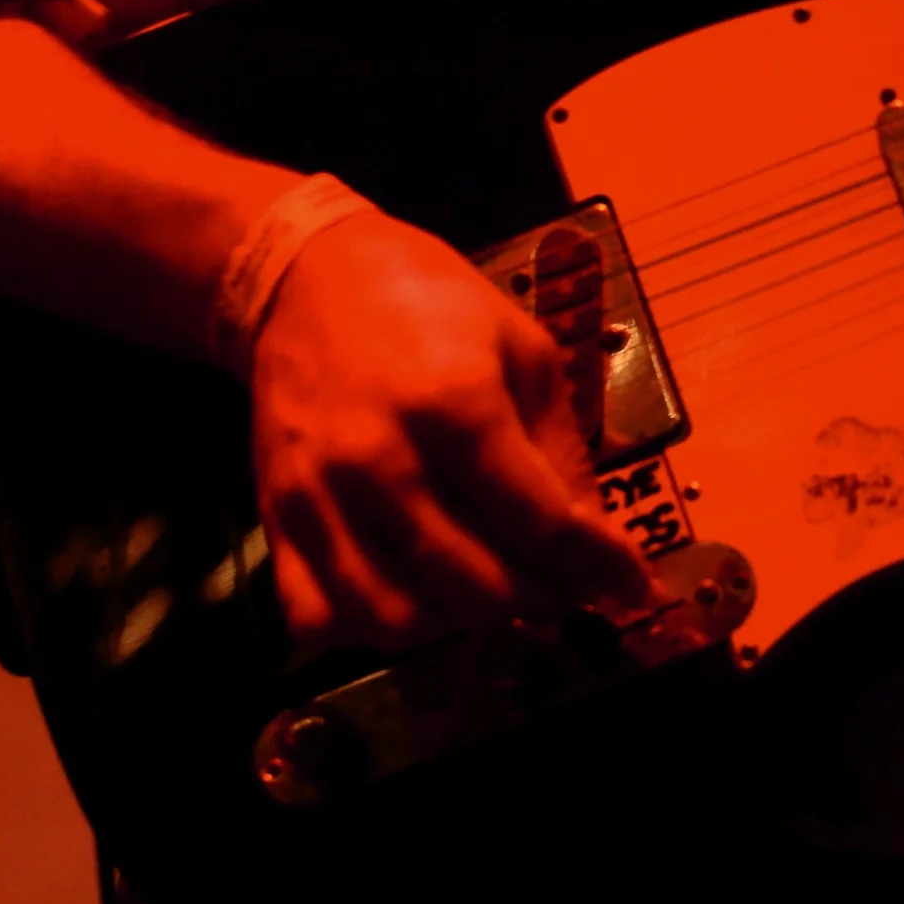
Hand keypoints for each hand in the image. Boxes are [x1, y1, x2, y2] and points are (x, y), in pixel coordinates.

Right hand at [249, 212, 654, 648]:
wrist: (306, 276)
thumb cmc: (430, 302)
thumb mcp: (523, 351)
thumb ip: (561, 455)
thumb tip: (602, 550)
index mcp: (455, 404)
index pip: (542, 526)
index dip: (600, 568)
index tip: (631, 585)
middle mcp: (381, 460)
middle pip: (478, 588)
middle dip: (537, 598)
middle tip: (559, 581)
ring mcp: (317, 497)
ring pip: (400, 622)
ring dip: (458, 622)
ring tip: (486, 585)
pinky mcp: (273, 517)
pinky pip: (318, 618)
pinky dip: (368, 627)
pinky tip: (405, 590)